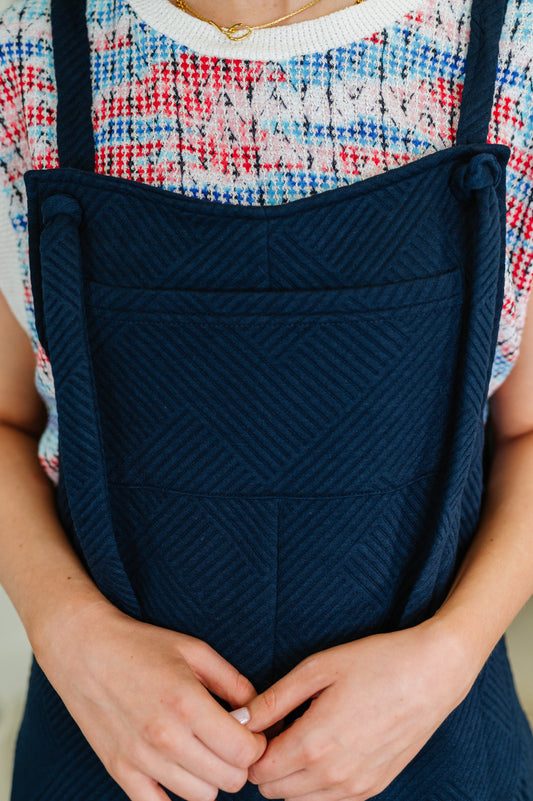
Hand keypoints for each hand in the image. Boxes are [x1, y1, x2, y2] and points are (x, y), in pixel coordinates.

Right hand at [35, 601, 266, 800]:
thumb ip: (233, 682)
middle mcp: (166, 737)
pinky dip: (175, 793)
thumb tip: (259, 713)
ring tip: (203, 749)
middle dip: (239, 762)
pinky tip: (178, 767)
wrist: (84, 650)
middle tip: (230, 740)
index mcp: (187, 703)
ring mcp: (141, 759)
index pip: (244, 751)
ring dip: (211, 777)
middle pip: (229, 780)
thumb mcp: (195, 650)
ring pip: (201, 797)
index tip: (251, 731)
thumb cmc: (141, 645)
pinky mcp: (120, 771)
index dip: (257, 744)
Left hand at [245, 623, 475, 800]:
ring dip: (290, 775)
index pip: (257, 772)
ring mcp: (356, 788)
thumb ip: (273, 700)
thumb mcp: (317, 668)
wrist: (433, 674)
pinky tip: (327, 744)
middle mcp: (334, 776)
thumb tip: (239, 720)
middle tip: (278, 725)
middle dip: (266, 763)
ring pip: (300, 800)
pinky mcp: (373, 788)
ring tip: (303, 731)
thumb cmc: (375, 662)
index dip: (250, 748)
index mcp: (314, 744)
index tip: (260, 722)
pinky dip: (316, 782)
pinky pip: (328, 800)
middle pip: (273, 791)